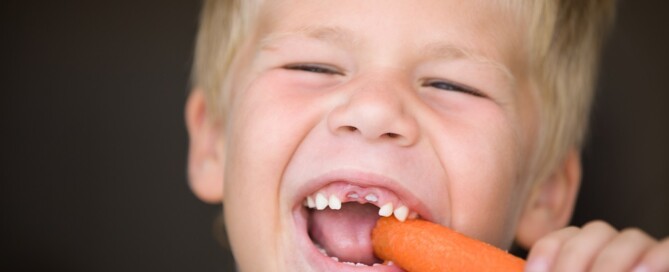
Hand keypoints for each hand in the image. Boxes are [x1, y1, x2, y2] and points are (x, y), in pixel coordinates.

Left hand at [524, 221, 668, 271]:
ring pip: (630, 238)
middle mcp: (619, 255)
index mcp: (590, 262)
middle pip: (594, 232)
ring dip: (609, 262)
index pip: (565, 238)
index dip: (547, 250)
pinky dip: (656, 258)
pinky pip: (668, 248)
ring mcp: (648, 261)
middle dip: (574, 258)